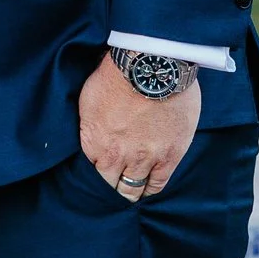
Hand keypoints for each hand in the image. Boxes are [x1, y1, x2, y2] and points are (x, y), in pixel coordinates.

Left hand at [78, 55, 200, 201]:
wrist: (150, 66)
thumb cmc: (117, 75)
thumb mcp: (88, 100)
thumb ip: (90, 125)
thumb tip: (92, 134)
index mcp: (93, 143)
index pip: (91, 174)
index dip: (96, 176)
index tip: (101, 175)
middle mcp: (116, 157)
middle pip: (111, 187)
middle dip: (112, 189)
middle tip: (115, 187)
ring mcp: (144, 159)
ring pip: (134, 189)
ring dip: (131, 191)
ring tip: (132, 191)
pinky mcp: (169, 155)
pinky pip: (158, 183)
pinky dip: (151, 188)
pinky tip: (148, 188)